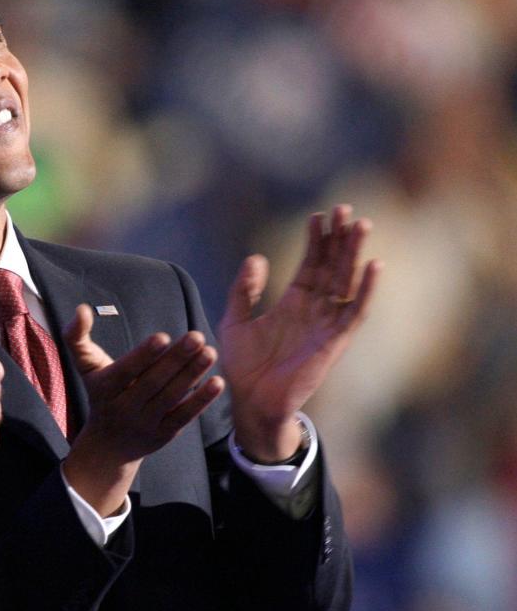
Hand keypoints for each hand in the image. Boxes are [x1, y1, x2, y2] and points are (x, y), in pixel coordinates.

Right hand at [62, 305, 224, 515]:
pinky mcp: (164, 434)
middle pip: (152, 382)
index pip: (125, 371)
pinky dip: (201, 400)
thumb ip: (77, 336)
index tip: (163, 337)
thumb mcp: (85, 367)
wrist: (107, 447)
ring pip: (170, 397)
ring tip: (210, 352)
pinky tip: (217, 382)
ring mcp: (145, 423)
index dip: (144, 355)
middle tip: (197, 336)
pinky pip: (184, 416)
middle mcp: (124, 408)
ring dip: (192, 374)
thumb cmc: (101, 394)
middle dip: (176, 359)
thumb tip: (82, 308)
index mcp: (105, 388)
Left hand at [218, 205, 380, 461]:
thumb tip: (257, 257)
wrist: (251, 402)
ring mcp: (326, 325)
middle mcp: (313, 310)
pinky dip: (366, 289)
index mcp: (292, 303)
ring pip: (346, 281)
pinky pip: (355, 312)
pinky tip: (374, 265)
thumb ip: (244, 290)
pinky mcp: (334, 341)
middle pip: (332, 266)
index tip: (319, 215)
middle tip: (346, 208)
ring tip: (360, 224)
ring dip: (354, 254)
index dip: (315, 240)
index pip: (310, 264)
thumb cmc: (243, 367)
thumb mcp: (235, 320)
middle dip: (339, 238)